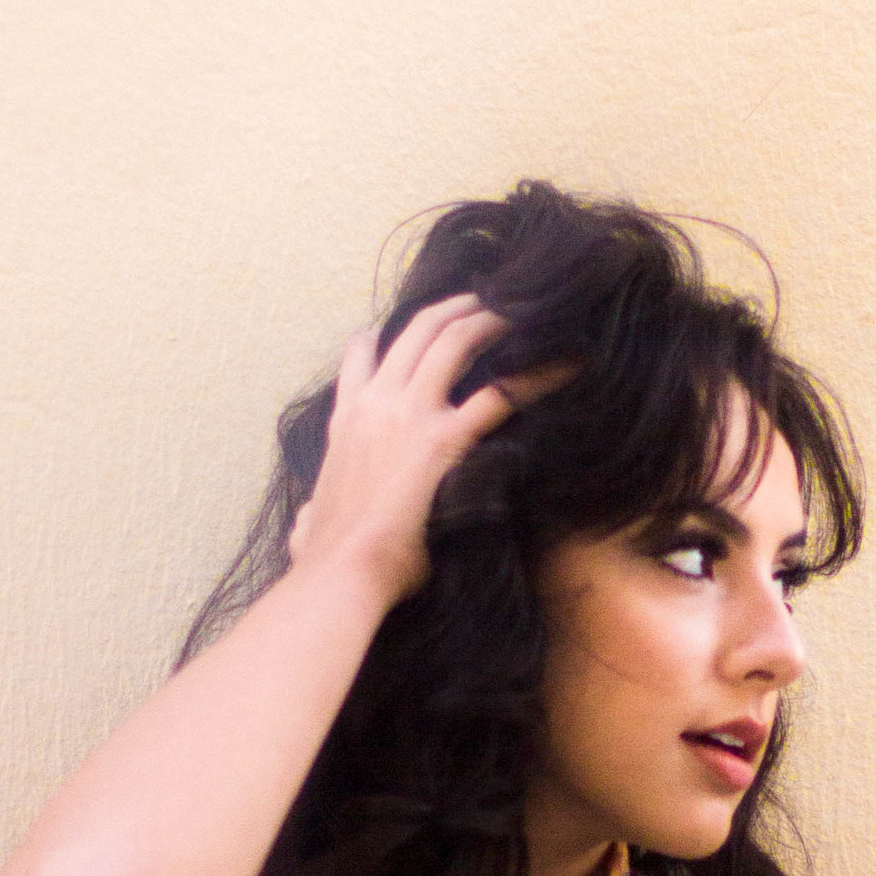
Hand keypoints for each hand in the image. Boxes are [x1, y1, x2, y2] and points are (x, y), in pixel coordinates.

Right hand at [287, 295, 566, 609]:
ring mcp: (408, 414)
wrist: (338, 575)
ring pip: (454, 339)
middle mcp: (376, 403)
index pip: (361, 355)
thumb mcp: (309, 522)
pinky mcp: (442, 439)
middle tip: (490, 300)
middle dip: (459, 306)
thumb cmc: (323, 560)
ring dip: (492, 319)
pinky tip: (567, 364)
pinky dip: (536, 375)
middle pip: (419, 330)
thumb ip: (312, 511)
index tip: (416, 321)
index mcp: (345, 419)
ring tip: (525, 311)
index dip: (390, 330)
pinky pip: (499, 394)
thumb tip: (307, 521)